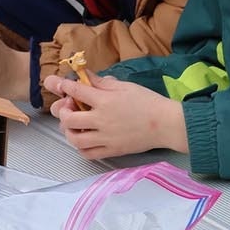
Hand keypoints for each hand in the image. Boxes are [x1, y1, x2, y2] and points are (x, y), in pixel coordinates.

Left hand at [43, 74, 188, 160]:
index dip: (65, 87)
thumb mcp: (124, 86)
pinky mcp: (112, 151)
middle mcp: (102, 121)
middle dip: (63, 112)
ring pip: (75, 139)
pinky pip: (88, 153)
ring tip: (74, 125)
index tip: (62, 86)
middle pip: (69, 119)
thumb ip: (101, 82)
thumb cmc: (148, 102)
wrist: (166, 124)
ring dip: (69, 131)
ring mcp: (106, 138)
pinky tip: (84, 139)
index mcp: (105, 101)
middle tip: (69, 108)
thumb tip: (84, 75)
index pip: (76, 91)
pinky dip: (80, 147)